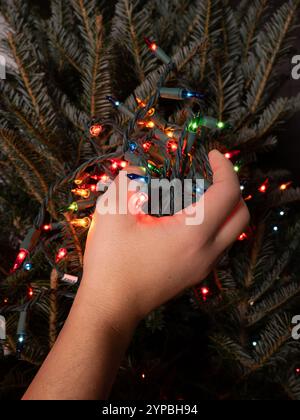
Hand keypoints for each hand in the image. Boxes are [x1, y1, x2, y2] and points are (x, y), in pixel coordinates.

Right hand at [81, 150, 249, 329]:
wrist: (111, 307)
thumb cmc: (112, 261)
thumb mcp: (113, 211)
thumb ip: (131, 180)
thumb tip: (141, 171)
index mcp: (194, 233)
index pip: (229, 193)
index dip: (224, 168)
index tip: (210, 155)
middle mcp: (208, 252)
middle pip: (242, 215)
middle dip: (232, 188)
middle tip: (209, 174)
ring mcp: (204, 267)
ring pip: (232, 233)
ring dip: (223, 208)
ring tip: (195, 194)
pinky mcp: (195, 275)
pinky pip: (218, 245)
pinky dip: (213, 225)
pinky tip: (184, 218)